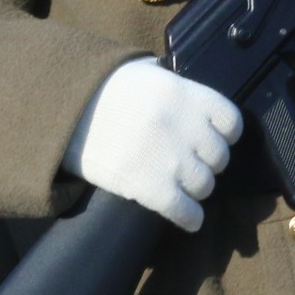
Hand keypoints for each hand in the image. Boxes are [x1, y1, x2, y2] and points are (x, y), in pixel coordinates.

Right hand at [62, 58, 241, 233]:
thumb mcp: (146, 76)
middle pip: (219, 158)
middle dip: (206, 163)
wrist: (63, 112)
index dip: (225, 134)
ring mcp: (168, 159)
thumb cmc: (104, 91)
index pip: (231, 121)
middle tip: (189, 163)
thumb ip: (177, 89)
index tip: (214, 139)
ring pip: (205, 186)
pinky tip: (187, 218)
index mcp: (184, 93)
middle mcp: (182, 126)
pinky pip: (186, 211)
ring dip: (195, 189)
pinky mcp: (151, 188)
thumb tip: (196, 106)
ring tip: (180, 186)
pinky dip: (190, 218)